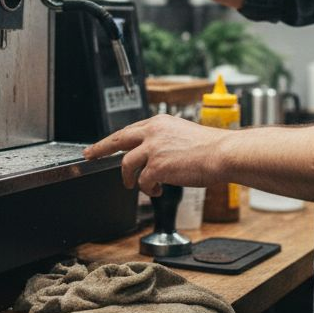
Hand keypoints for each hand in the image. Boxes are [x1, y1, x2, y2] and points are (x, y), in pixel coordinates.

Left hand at [85, 114, 234, 195]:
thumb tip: (151, 155)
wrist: (223, 154)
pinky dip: (147, 189)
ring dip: (129, 178)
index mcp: (159, 122)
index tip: (103, 145)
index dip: (114, 139)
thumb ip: (164, 140)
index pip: (130, 130)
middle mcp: (153, 132)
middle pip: (118, 140)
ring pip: (127, 165)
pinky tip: (157, 190)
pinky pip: (143, 182)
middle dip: (100, 149)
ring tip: (135, 185)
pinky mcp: (156, 166)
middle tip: (90, 155)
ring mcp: (153, 149)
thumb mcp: (182, 134)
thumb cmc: (210, 147)